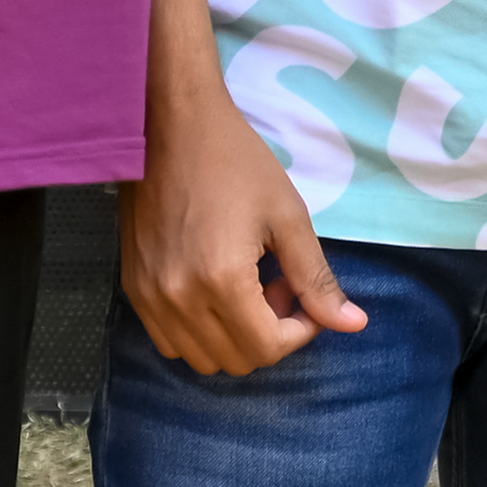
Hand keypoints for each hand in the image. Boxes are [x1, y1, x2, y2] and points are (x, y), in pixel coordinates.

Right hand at [122, 87, 371, 376]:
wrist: (170, 126)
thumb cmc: (236, 162)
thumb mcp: (288, 217)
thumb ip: (317, 278)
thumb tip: (353, 325)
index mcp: (222, 281)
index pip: (268, 348)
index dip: (300, 330)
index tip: (304, 294)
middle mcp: (178, 300)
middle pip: (237, 360)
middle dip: (270, 332)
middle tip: (278, 283)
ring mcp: (149, 298)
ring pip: (202, 358)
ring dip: (234, 336)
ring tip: (248, 285)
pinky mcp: (133, 288)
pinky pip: (170, 340)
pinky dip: (200, 331)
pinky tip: (214, 288)